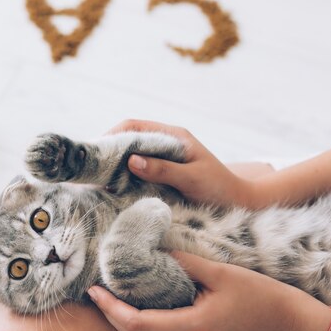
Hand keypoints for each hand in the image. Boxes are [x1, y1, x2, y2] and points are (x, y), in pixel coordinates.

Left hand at [87, 251, 296, 330]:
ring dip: (121, 319)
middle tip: (95, 290)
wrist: (279, 317)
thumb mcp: (218, 271)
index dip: (111, 308)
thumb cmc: (254, 292)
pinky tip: (132, 301)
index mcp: (191, 326)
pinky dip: (137, 321)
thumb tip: (152, 251)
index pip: (137, 323)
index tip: (96, 289)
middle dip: (109, 314)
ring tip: (107, 294)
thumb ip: (182, 262)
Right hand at [108, 120, 262, 207]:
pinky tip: (113, 190)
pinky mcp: (163, 175)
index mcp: (173, 136)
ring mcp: (163, 159)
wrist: (240, 203)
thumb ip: (163, 168)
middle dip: (108, 152)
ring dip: (114, 167)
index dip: (111, 136)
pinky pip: (137, 172)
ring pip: (130, 157)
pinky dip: (123, 179)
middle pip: (128, 140)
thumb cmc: (220, 188)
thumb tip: (131, 160)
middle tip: (89, 169)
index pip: (134, 127)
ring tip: (96, 180)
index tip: (96, 152)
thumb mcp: (192, 178)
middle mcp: (165, 144)